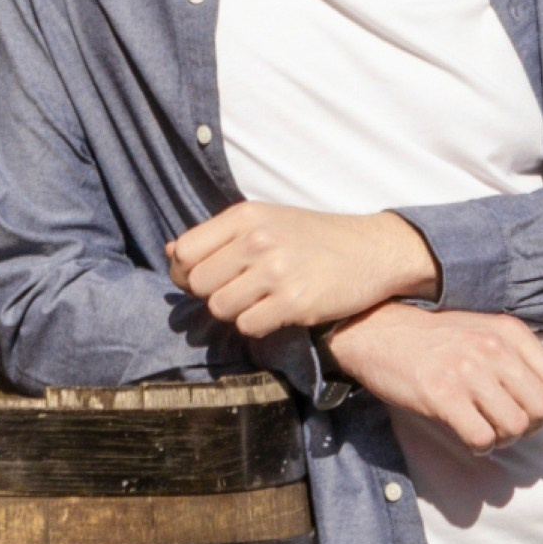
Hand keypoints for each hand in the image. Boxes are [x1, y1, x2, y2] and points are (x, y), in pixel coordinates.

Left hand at [166, 202, 438, 336]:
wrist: (372, 250)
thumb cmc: (314, 237)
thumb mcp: (265, 221)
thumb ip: (218, 236)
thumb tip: (170, 253)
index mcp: (245, 216)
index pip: (184, 252)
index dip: (185, 273)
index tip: (206, 279)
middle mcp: (258, 241)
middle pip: (199, 285)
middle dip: (212, 295)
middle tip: (237, 292)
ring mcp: (276, 272)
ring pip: (220, 309)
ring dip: (235, 312)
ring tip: (259, 301)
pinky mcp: (295, 302)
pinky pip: (248, 326)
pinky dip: (257, 325)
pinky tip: (276, 312)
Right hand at [321, 302, 542, 453]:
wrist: (379, 331)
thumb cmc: (436, 339)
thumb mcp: (484, 331)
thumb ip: (517, 358)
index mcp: (511, 332)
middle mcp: (494, 349)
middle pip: (541, 408)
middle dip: (530, 427)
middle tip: (508, 427)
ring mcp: (468, 371)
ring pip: (515, 427)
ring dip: (504, 439)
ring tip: (485, 430)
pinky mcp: (442, 395)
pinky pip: (482, 438)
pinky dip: (480, 446)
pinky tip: (468, 436)